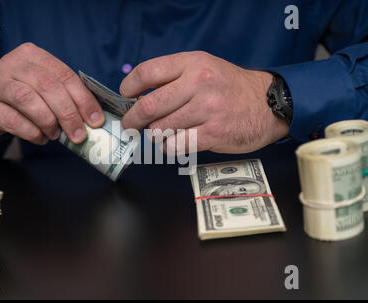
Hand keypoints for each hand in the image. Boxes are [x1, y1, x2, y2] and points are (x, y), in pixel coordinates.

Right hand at [0, 42, 103, 144]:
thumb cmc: (25, 94)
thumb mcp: (44, 87)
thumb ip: (66, 95)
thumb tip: (93, 118)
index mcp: (33, 55)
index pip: (64, 74)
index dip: (83, 99)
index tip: (95, 120)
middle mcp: (13, 64)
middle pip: (47, 86)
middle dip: (68, 113)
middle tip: (78, 134)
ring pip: (27, 99)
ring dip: (48, 121)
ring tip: (56, 135)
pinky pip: (13, 120)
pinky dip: (32, 132)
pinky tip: (40, 138)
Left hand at [120, 51, 288, 153]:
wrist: (268, 103)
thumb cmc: (230, 88)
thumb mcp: (204, 68)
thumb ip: (174, 78)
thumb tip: (140, 96)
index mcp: (193, 64)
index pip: (147, 72)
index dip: (129, 86)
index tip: (126, 95)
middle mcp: (199, 84)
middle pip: (149, 106)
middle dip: (133, 119)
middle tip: (130, 124)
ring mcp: (207, 110)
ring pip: (161, 129)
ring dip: (155, 135)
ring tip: (161, 133)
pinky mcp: (214, 133)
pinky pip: (176, 145)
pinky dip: (169, 147)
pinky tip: (175, 143)